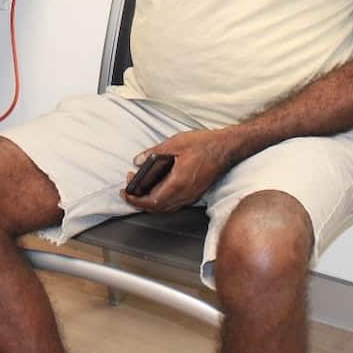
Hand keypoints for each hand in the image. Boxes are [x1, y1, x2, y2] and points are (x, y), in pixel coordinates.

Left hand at [120, 129, 235, 212]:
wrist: (227, 148)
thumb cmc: (204, 144)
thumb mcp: (175, 143)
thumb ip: (154, 153)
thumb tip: (138, 161)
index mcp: (178, 183)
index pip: (152, 201)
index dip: (135, 200)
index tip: (125, 193)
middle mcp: (185, 194)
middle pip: (157, 208)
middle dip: (139, 201)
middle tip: (128, 190)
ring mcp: (192, 196)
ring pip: (166, 208)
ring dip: (150, 202)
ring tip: (139, 189)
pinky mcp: (196, 194)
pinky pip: (174, 204)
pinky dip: (161, 201)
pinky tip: (156, 189)